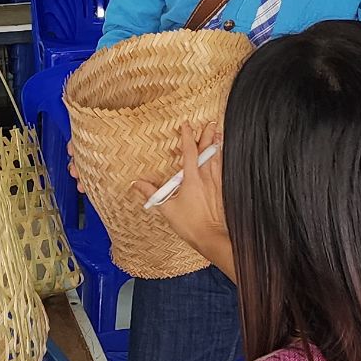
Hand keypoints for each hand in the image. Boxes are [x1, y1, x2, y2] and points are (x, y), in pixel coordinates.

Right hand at [129, 119, 226, 257]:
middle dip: (208, 135)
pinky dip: (222, 159)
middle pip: (208, 151)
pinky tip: (222, 157)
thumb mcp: (167, 209)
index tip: (186, 125)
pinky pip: (222, 169)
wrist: (212, 238)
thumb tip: (137, 184)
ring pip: (217, 158)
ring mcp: (216, 183)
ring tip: (218, 133)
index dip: (188, 137)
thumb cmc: (190, 224)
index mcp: (192, 179)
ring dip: (217, 145)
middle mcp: (206, 178)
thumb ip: (153, 194)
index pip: (190, 152)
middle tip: (210, 122)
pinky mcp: (222, 191)